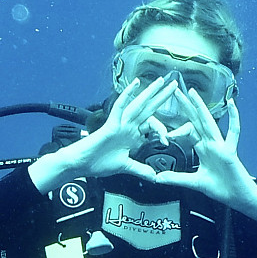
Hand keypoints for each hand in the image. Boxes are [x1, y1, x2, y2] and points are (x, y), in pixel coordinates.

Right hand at [27, 76, 179, 192]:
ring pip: (138, 104)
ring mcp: (120, 123)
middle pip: (148, 109)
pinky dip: (127, 95)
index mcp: (132, 135)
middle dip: (162, 97)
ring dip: (150, 92)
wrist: (82, 164)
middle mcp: (128, 126)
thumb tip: (155, 177)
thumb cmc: (98, 163)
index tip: (169, 138)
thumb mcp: (126, 167)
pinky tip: (136, 84)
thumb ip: (141, 170)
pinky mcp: (111, 124)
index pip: (151, 125)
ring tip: (161, 81)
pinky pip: (120, 107)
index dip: (163, 129)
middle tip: (174, 84)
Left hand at [153, 92, 256, 227]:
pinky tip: (232, 104)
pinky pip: (233, 132)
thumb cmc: (221, 188)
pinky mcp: (229, 151)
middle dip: (185, 106)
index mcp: (203, 148)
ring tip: (192, 93)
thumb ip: (176, 179)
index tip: (163, 128)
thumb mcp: (194, 182)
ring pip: (208, 122)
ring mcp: (221, 145)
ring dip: (200, 107)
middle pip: (196, 120)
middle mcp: (211, 143)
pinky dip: (234, 118)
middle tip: (174, 90)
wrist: (238, 197)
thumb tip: (157, 179)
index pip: (188, 130)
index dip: (175, 128)